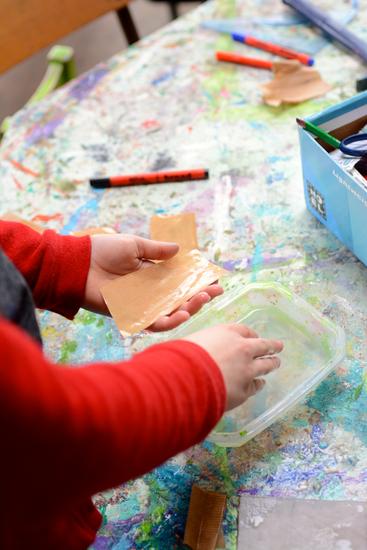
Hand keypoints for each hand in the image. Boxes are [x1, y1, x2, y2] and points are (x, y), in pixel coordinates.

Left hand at [83, 234, 222, 329]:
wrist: (76, 264)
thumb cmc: (102, 251)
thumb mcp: (134, 245)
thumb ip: (156, 250)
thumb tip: (179, 250)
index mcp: (151, 274)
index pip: (180, 280)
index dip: (197, 281)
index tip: (215, 279)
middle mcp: (149, 291)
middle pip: (180, 299)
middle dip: (199, 297)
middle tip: (213, 292)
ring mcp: (141, 304)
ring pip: (170, 313)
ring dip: (188, 310)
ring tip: (200, 302)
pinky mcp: (130, 315)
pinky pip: (152, 323)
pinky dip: (167, 321)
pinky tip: (181, 315)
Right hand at [183, 324, 282, 410]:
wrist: (186, 379)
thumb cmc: (182, 356)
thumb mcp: (191, 342)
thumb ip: (202, 345)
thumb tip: (198, 351)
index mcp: (227, 333)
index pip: (244, 331)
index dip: (251, 334)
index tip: (254, 336)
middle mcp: (241, 348)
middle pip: (262, 345)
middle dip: (271, 346)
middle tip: (278, 346)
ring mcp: (246, 370)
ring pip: (266, 365)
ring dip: (272, 363)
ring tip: (276, 363)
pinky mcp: (245, 390)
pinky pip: (256, 385)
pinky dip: (258, 383)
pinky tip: (260, 384)